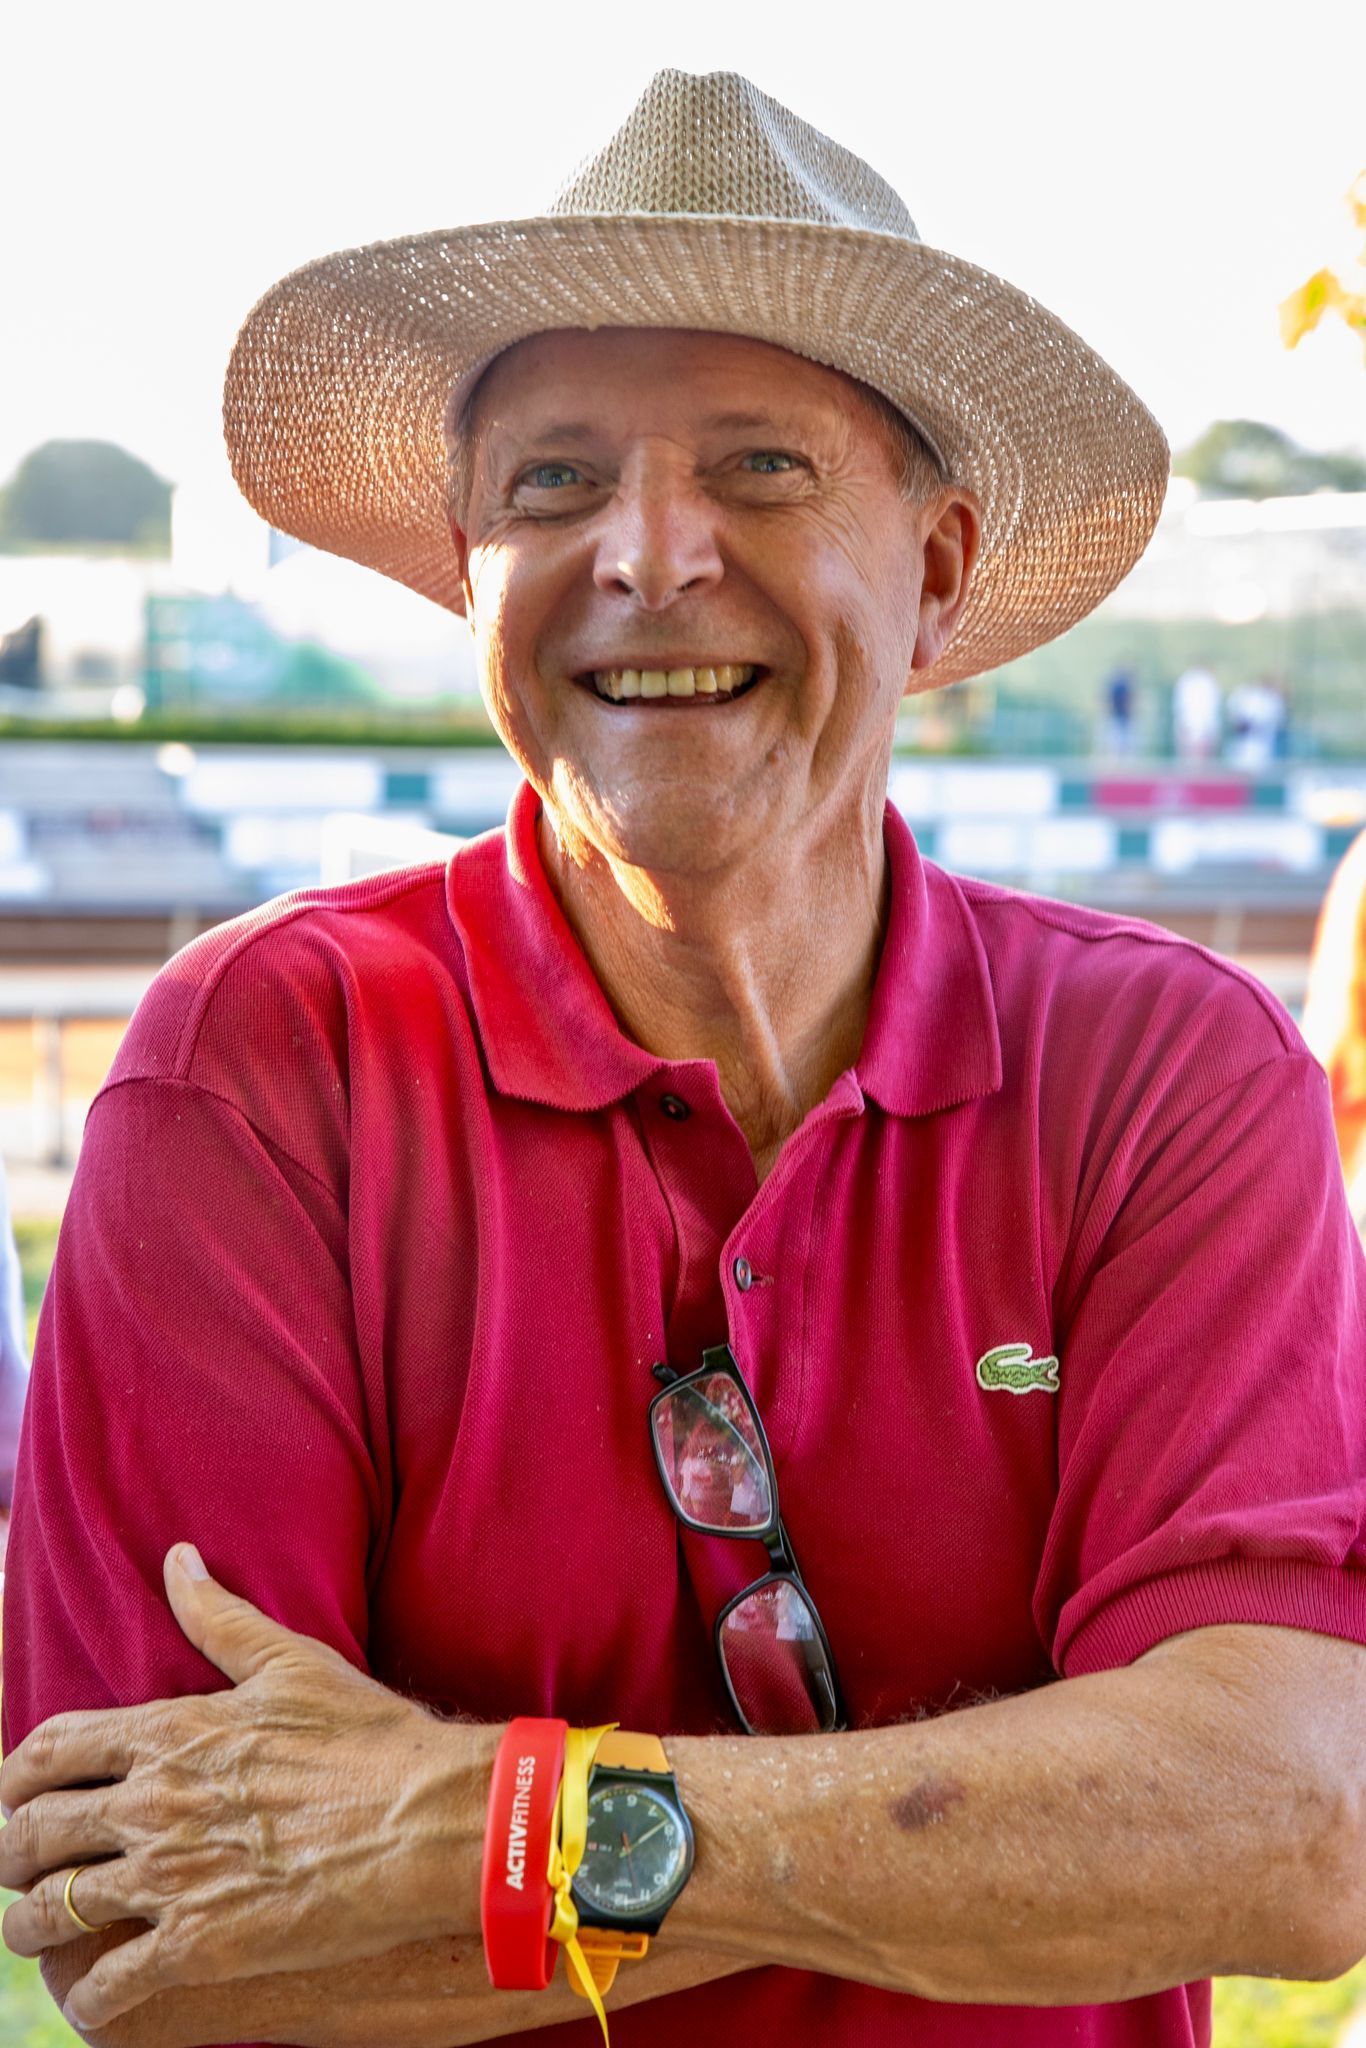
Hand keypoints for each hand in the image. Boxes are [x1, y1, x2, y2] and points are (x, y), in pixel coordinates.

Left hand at [0, 1545, 499, 2033]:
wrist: (427, 1820)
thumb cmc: (369, 1737)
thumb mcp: (291, 1662)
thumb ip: (220, 1615)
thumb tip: (178, 1559)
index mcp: (169, 1732)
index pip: (50, 1750)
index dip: (16, 1777)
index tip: (17, 1794)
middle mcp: (151, 1804)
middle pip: (30, 1834)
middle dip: (10, 1853)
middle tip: (21, 1866)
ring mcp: (168, 1878)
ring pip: (48, 1915)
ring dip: (30, 1927)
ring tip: (42, 1933)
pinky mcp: (196, 1947)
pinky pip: (106, 1988)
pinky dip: (89, 2000)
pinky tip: (102, 2000)